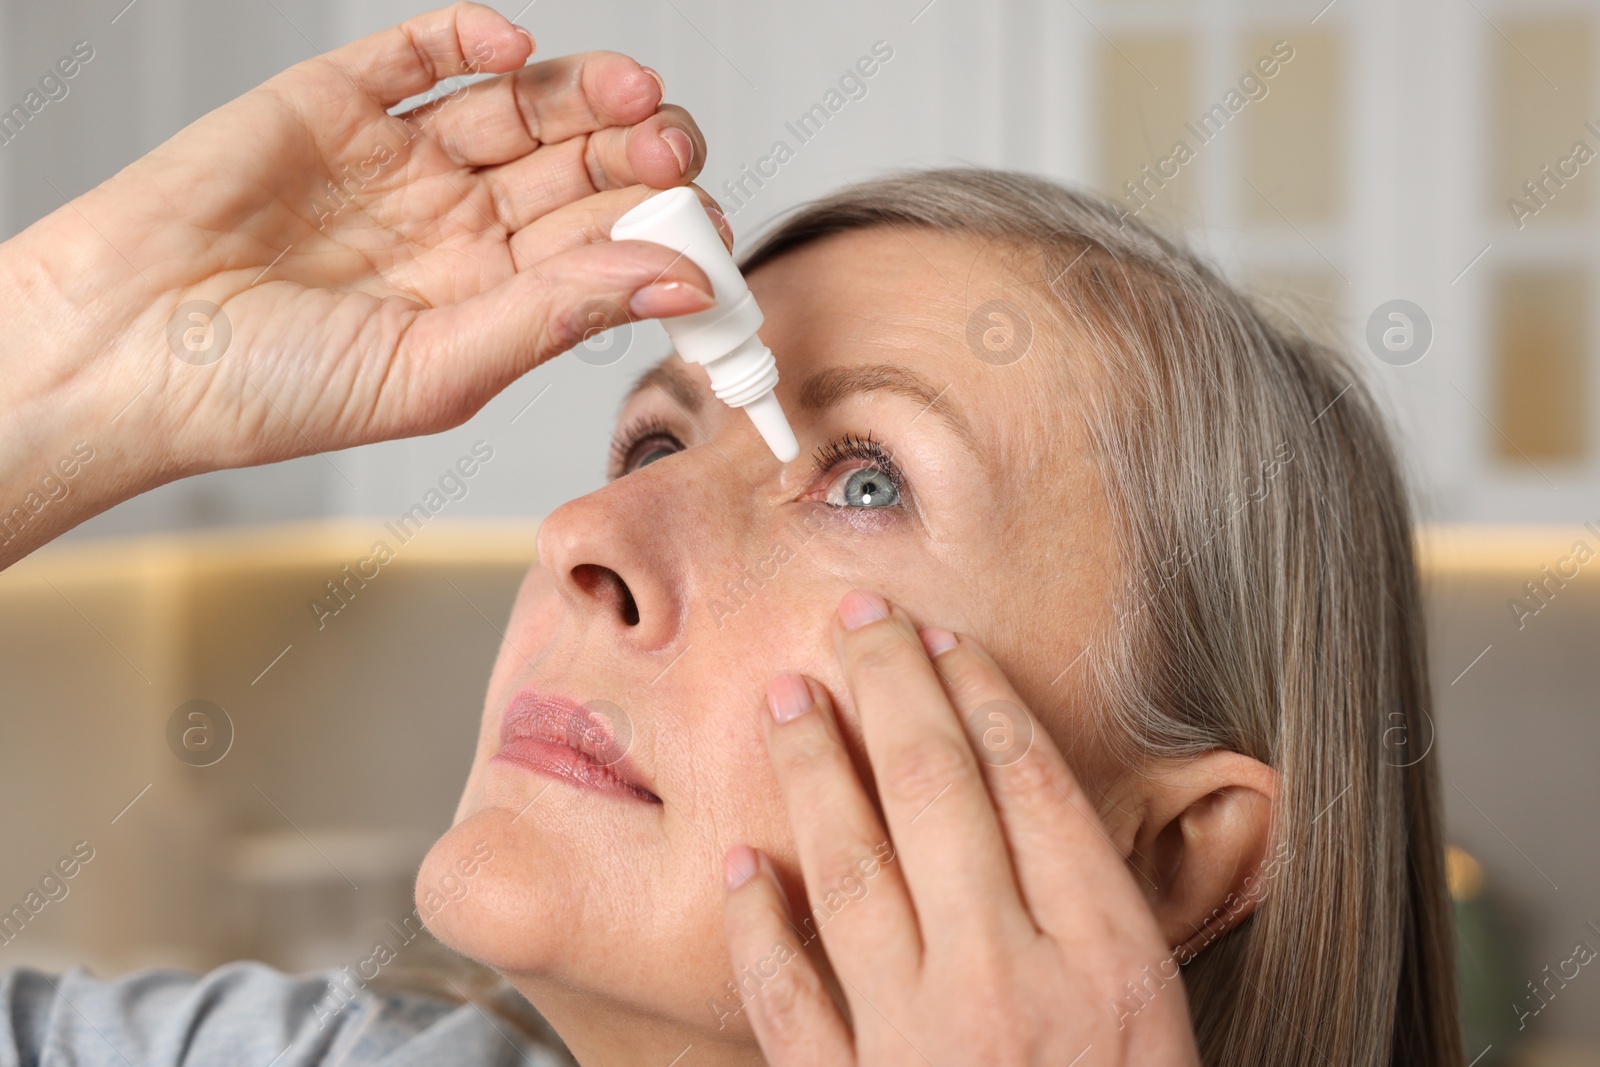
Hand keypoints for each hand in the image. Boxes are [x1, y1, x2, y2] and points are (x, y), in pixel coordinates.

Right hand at [0, 2, 718, 561]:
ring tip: (630, 97)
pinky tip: (512, 49)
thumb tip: (673, 281)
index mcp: (490, 301)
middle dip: (635, 155)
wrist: (121, 356)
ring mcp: (401, 161)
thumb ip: (554, 315)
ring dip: (582, 94)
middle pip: (576, 171)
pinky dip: (469, 38)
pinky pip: (420, 52)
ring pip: (520, 107)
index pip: (601, 251)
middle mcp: (457, 227)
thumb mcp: (435, 369)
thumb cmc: (268, 394)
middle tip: (675, 148)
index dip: (658, 233)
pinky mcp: (336, 102)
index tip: (707, 228)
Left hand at [720, 590, 1201, 1065]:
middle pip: (937, 793)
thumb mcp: (1170, 1030)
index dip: (982, 694)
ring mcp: (918, 1043)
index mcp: (1107, 965)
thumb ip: (1115, 933)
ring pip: (852, 870)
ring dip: (814, 769)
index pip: (1033, 786)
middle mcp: (1006, 984)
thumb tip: (1050, 822)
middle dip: (892, 687)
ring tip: (787, 696)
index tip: (945, 637)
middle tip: (858, 615)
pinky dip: (759, 928)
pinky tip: (742, 863)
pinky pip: (788, 1001)